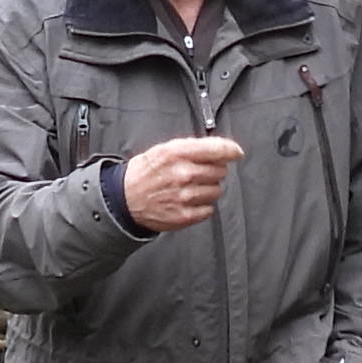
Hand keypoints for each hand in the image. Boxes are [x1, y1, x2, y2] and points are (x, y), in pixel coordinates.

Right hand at [120, 135, 242, 232]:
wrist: (125, 198)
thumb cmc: (146, 173)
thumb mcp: (164, 149)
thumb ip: (192, 147)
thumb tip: (220, 147)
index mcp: (177, 153)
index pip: (217, 150)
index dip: (231, 150)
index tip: (236, 152)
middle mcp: (183, 174)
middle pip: (220, 171)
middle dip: (214, 171)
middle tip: (198, 173)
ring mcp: (185, 196)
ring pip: (217, 191)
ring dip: (208, 189)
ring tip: (191, 188)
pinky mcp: (185, 215)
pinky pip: (209, 209)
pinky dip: (203, 206)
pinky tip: (188, 201)